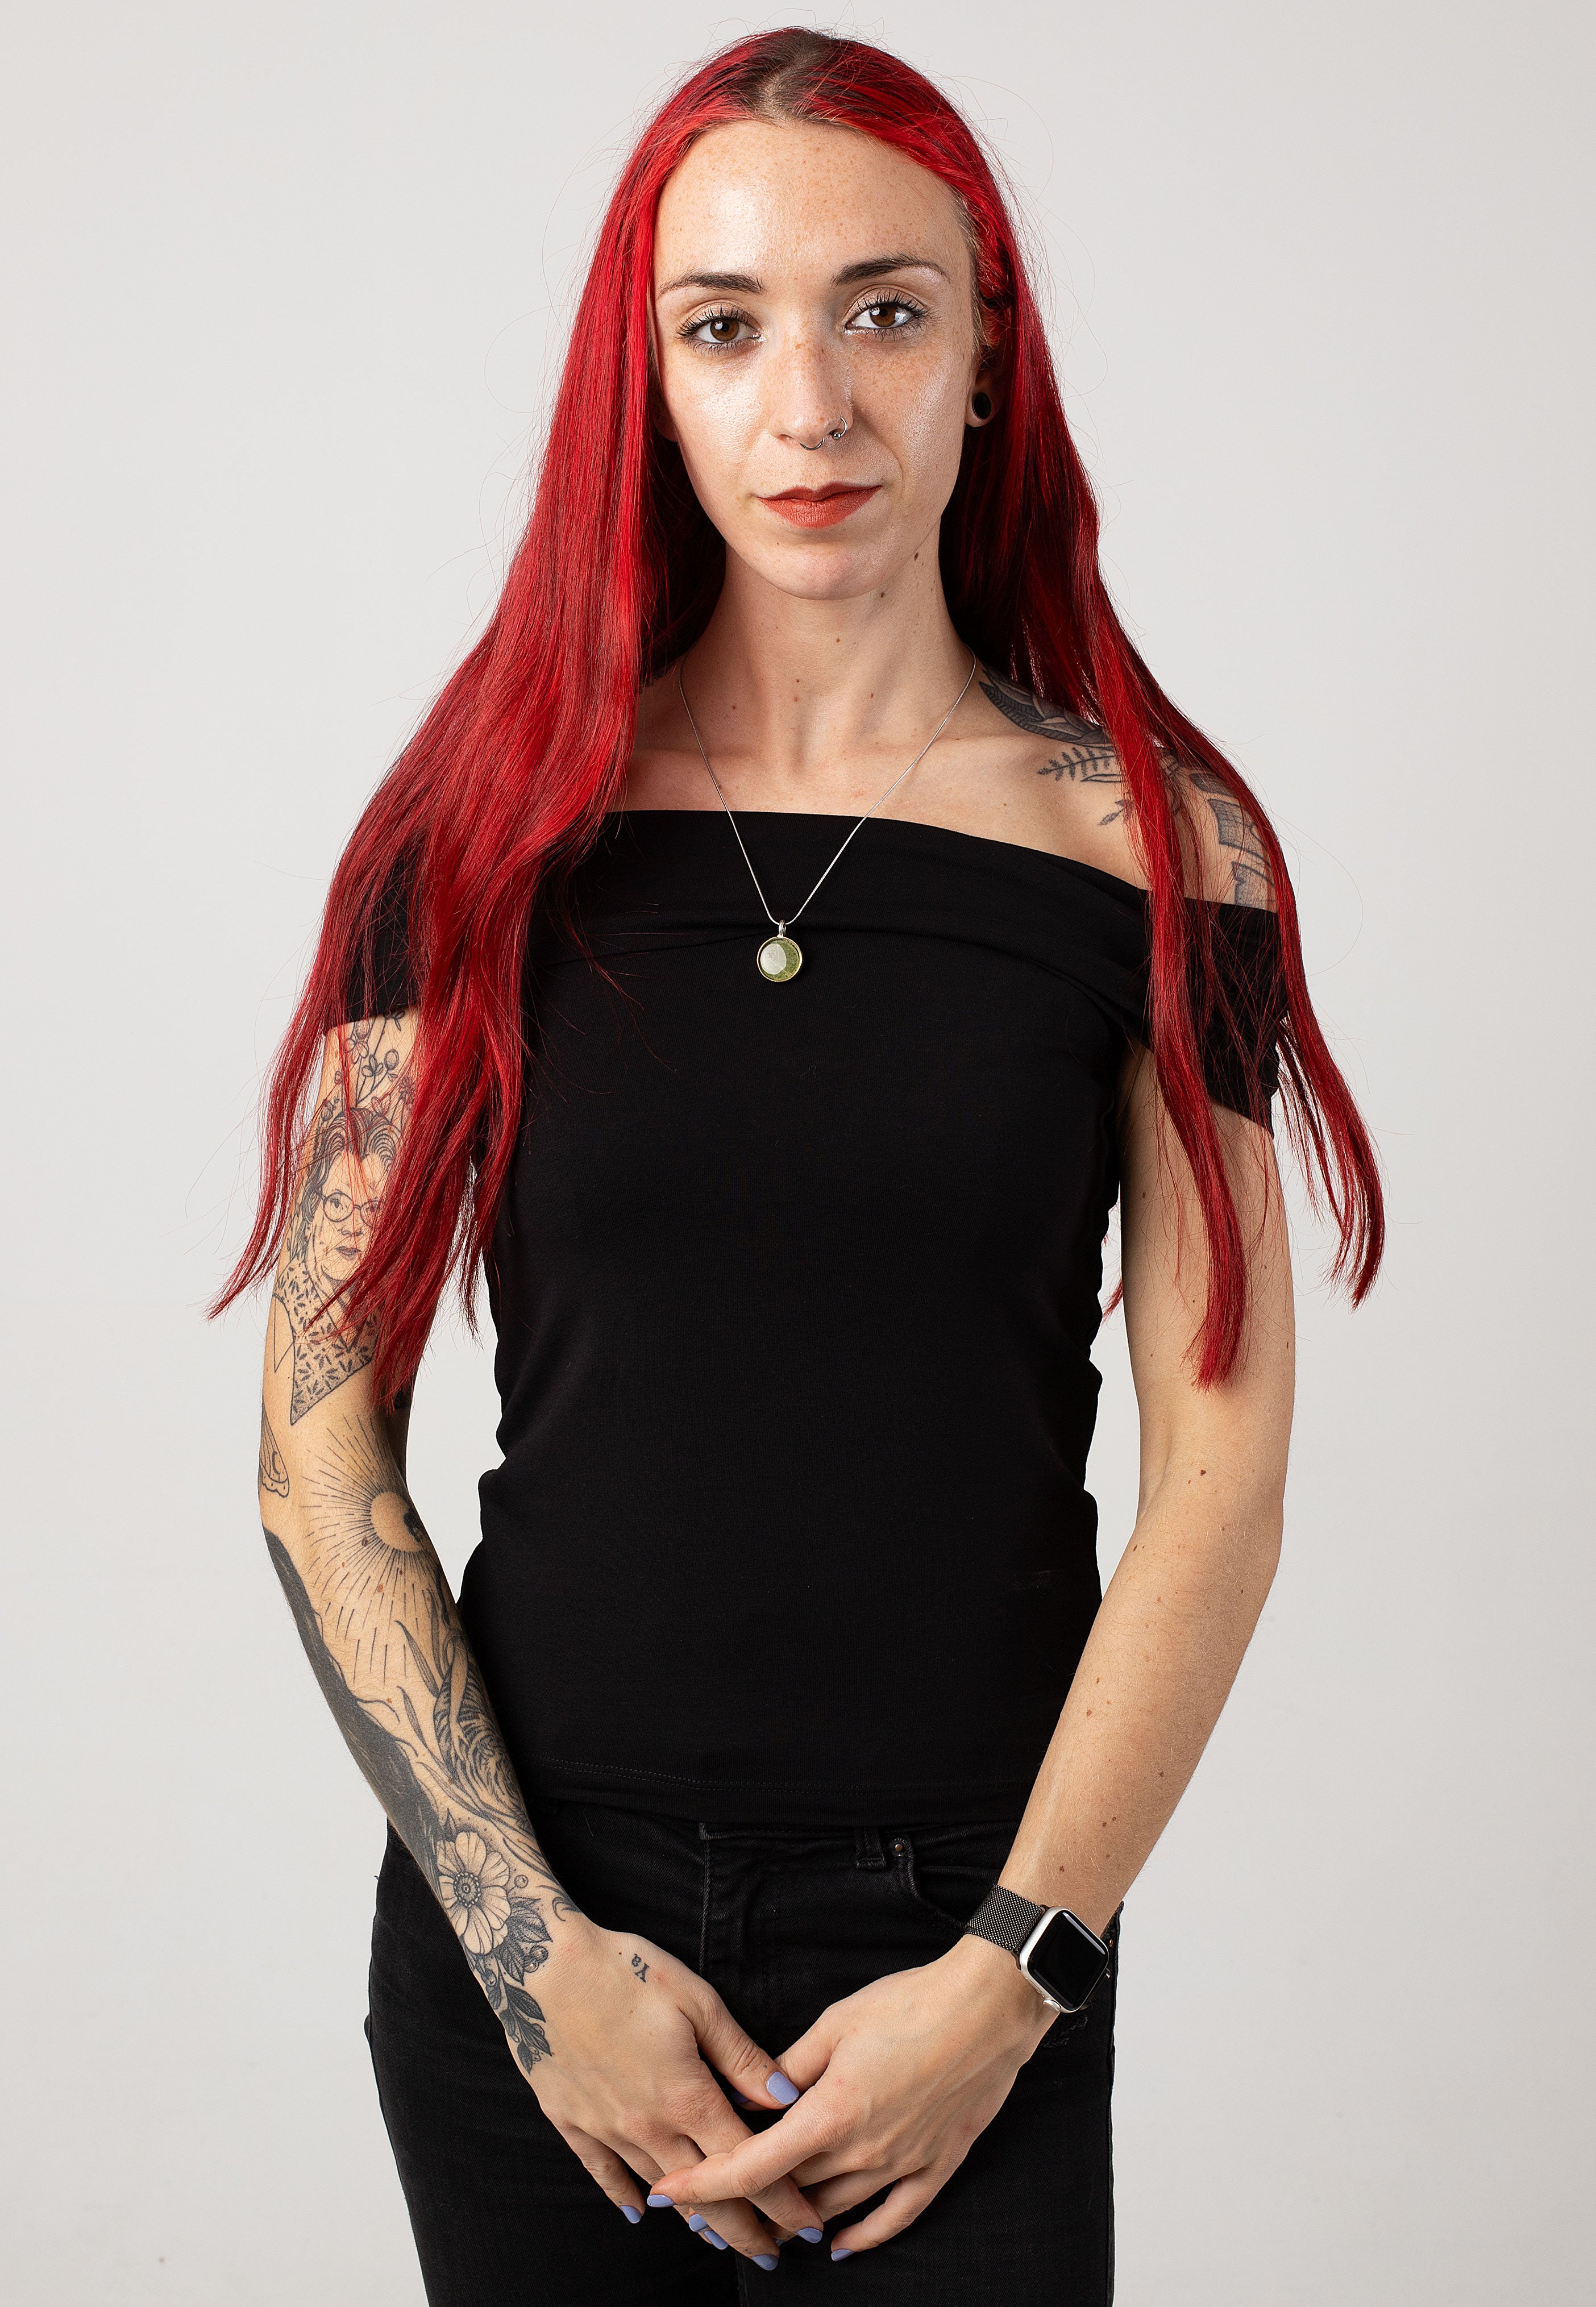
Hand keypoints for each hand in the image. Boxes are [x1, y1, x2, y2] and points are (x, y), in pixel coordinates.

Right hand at [526, 1920, 823, 2266]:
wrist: (542, 1965)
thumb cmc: (627, 1971)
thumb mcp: (697, 2001)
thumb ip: (741, 2056)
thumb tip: (786, 2097)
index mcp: (686, 2096)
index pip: (746, 2162)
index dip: (780, 2198)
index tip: (806, 2225)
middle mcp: (647, 2125)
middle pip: (705, 2191)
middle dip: (742, 2228)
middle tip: (770, 2254)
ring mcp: (606, 2128)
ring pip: (659, 2188)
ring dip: (693, 2218)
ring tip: (720, 2240)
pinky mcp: (571, 2121)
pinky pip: (603, 2172)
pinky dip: (623, 2195)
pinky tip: (638, 2213)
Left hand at [652, 1933, 1053, 2256]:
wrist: (987, 2008)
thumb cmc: (910, 2003)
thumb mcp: (837, 2022)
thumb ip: (790, 2065)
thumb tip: (754, 2095)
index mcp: (831, 2112)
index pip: (754, 2165)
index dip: (707, 2182)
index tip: (671, 2192)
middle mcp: (863, 2149)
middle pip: (790, 2195)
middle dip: (744, 2205)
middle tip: (707, 2209)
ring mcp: (902, 2163)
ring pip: (834, 2211)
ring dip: (795, 2223)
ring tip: (760, 2229)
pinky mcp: (936, 2165)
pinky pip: (894, 2217)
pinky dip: (862, 2237)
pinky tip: (839, 2246)